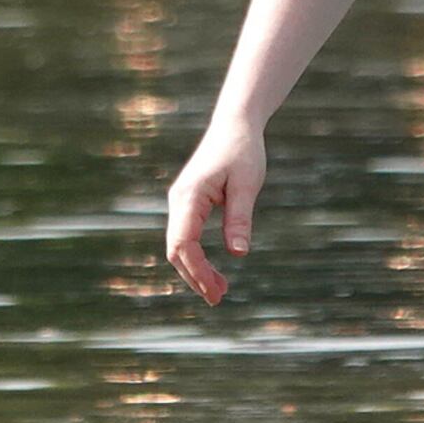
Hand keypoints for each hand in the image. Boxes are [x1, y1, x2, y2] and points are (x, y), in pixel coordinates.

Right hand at [162, 120, 267, 304]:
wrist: (235, 124)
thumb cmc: (243, 151)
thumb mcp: (247, 185)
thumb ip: (239, 218)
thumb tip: (238, 254)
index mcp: (189, 196)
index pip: (184, 244)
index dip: (198, 271)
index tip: (216, 291)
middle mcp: (178, 200)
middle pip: (176, 250)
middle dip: (195, 277)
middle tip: (219, 298)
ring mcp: (180, 202)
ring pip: (178, 246)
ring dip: (195, 270)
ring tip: (220, 290)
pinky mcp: (188, 203)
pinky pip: (185, 237)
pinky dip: (197, 257)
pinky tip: (213, 270)